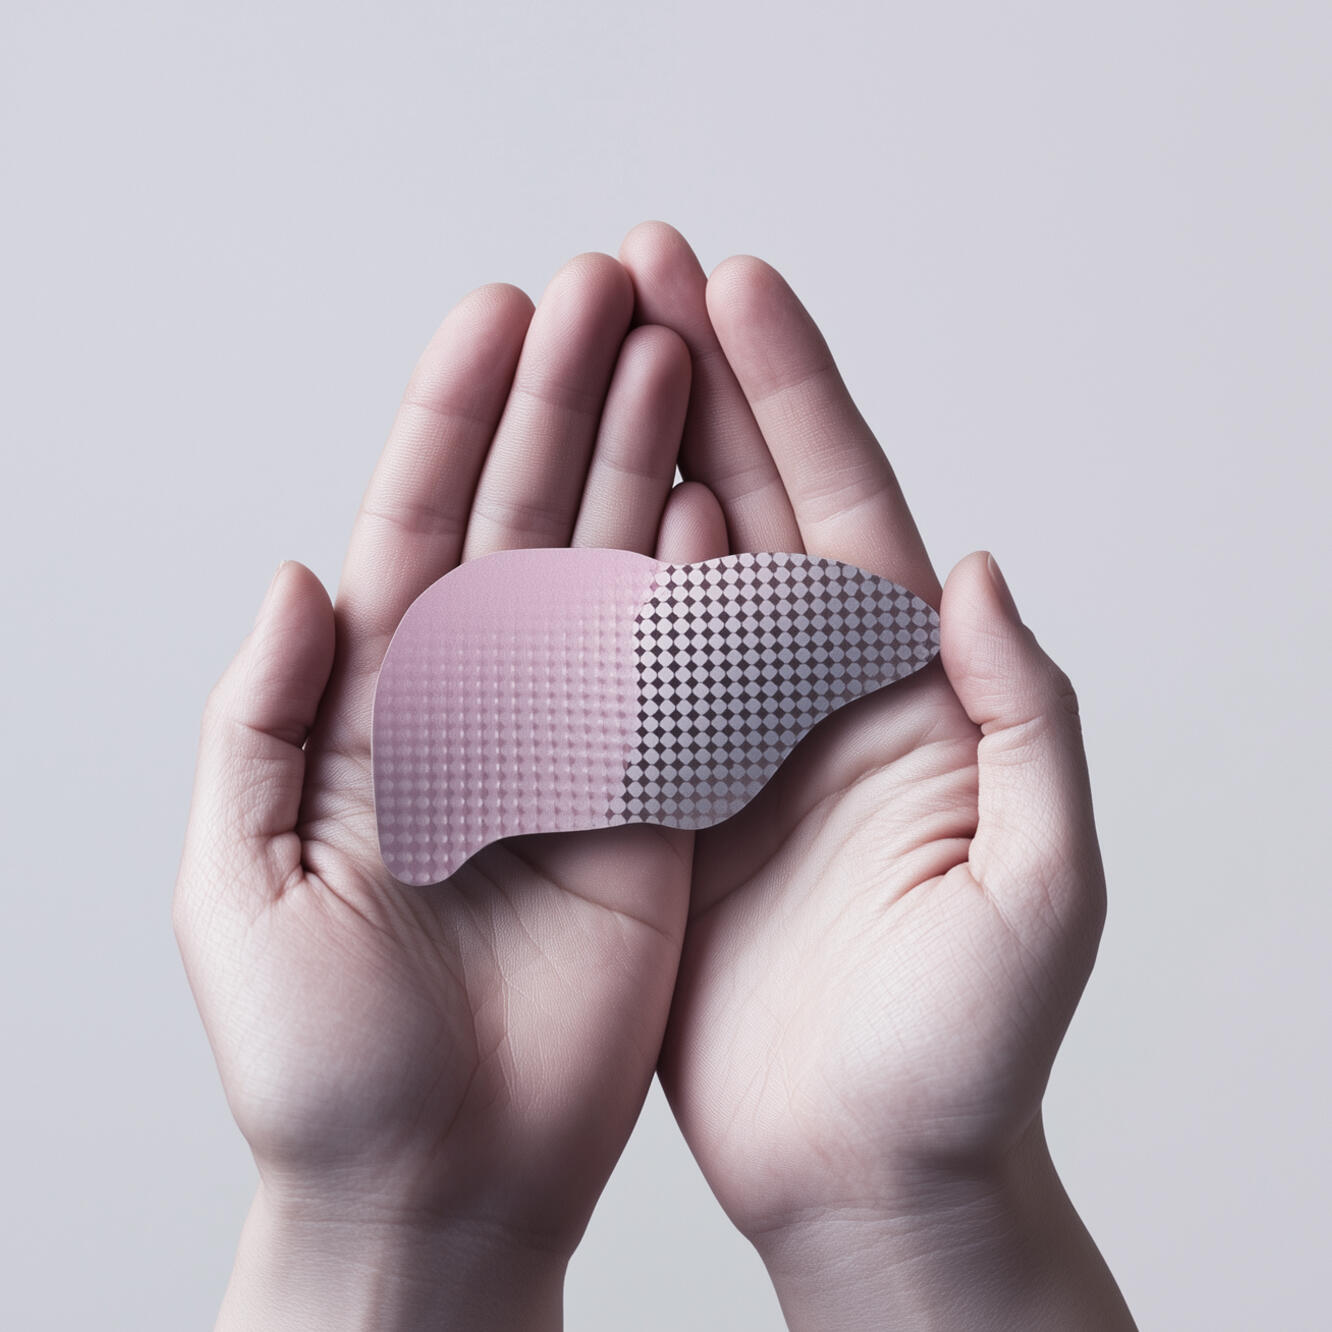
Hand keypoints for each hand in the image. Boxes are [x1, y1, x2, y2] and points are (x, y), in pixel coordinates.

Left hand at [174, 255, 726, 1328]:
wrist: (438, 1187)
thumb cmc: (321, 1063)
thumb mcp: (239, 888)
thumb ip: (261, 725)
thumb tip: (297, 574)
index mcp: (375, 712)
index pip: (421, 528)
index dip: (458, 417)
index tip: (504, 309)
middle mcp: (481, 710)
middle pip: (527, 522)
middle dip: (565, 399)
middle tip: (614, 279)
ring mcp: (574, 752)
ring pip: (615, 576)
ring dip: (642, 461)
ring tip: (678, 347)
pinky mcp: (653, 811)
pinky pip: (683, 681)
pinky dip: (705, 590)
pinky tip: (724, 500)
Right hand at [619, 223, 1134, 1327]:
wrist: (874, 1171)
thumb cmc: (970, 1050)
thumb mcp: (1042, 880)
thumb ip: (1024, 716)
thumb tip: (981, 569)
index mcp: (906, 693)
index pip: (848, 508)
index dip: (795, 392)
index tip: (737, 282)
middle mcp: (810, 697)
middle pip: (750, 505)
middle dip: (696, 380)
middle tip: (635, 263)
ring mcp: (726, 743)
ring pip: (666, 569)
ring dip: (624, 458)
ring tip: (575, 351)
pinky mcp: (656, 807)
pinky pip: (605, 681)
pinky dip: (570, 594)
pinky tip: (528, 519)